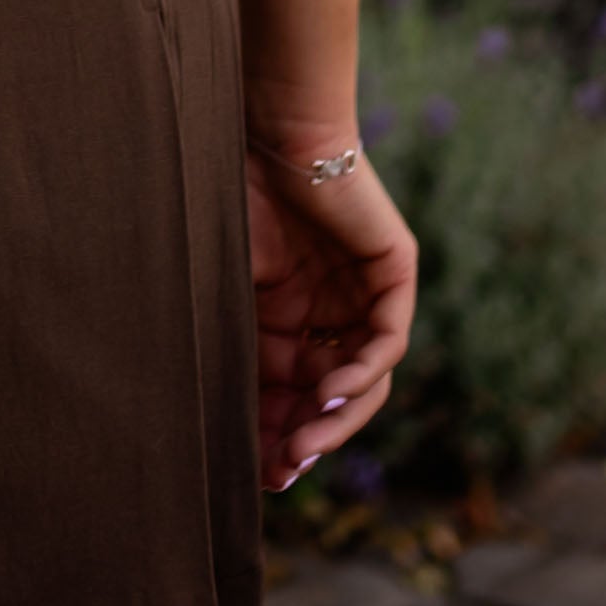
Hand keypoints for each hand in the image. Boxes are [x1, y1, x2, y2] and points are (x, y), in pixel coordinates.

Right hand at [248, 131, 416, 492]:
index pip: (292, 392)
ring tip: (303, 443)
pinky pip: (387, 339)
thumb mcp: (224, 288)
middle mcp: (330, 309)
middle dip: (305, 438)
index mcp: (288, 314)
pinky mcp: (393, 269)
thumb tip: (212, 425)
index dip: (276, 435)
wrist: (266, 126)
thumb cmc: (229, 193)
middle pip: (329, 395)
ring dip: (336, 417)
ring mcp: (364, 291)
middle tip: (281, 472)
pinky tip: (329, 393)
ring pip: (364, 378)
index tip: (257, 479)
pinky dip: (362, 372)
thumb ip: (232, 348)